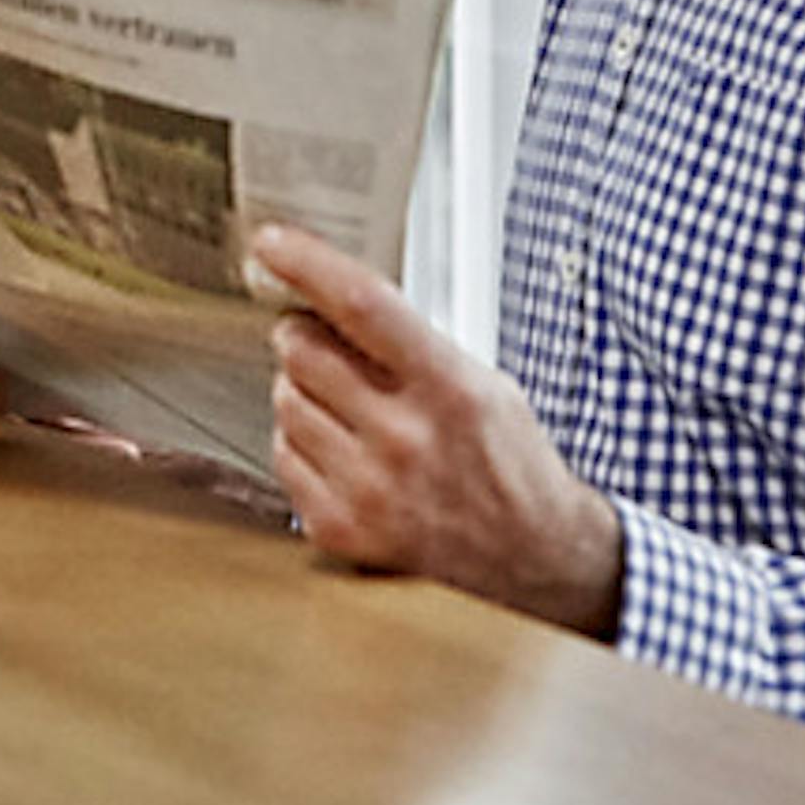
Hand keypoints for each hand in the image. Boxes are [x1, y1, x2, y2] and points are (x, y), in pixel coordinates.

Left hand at [253, 219, 626, 633]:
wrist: (535, 560)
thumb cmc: (509, 465)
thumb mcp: (484, 385)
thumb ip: (413, 344)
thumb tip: (330, 297)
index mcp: (449, 389)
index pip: (363, 305)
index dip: (308, 265)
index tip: (270, 244)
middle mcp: (404, 439)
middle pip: (302, 351)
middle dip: (302, 335)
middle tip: (322, 342)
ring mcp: (369, 490)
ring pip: (284, 401)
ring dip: (301, 392)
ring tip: (347, 409)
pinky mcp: (341, 531)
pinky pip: (282, 457)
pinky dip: (301, 445)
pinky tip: (342, 452)